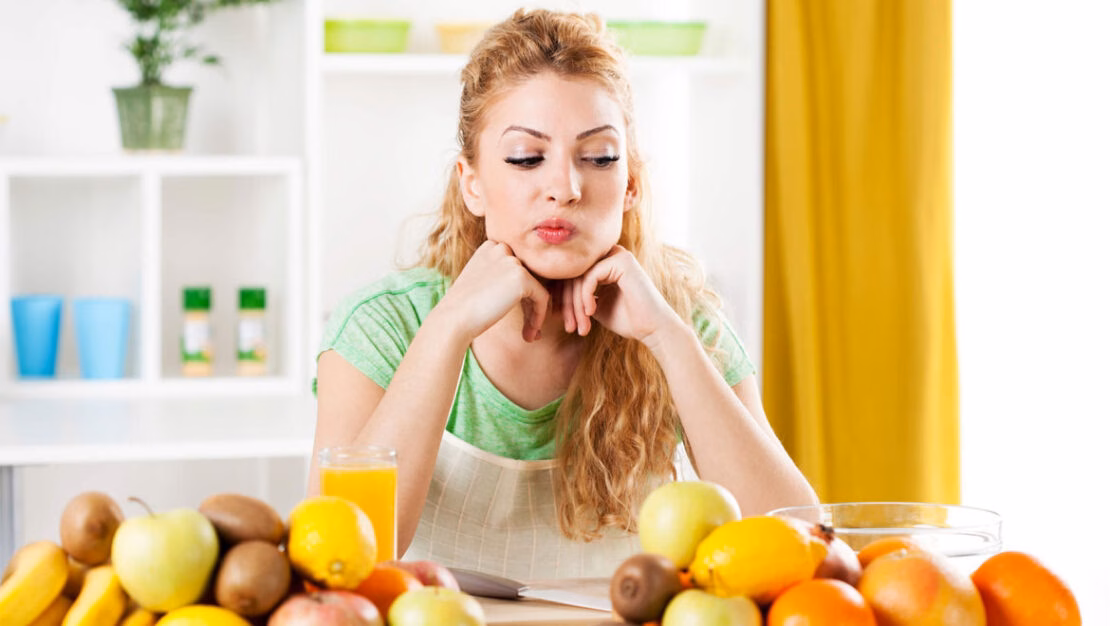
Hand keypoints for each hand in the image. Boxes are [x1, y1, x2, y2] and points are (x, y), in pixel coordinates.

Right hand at [439, 240, 550, 341]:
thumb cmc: (464, 308)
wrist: (453, 318)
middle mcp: (501, 248)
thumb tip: (530, 291)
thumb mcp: (482, 284)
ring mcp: (512, 261)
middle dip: (530, 305)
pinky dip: (539, 317)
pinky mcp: (521, 277)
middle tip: (528, 329)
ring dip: (535, 314)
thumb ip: (502, 279)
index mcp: (490, 247)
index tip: (519, 315)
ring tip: (529, 334)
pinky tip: (530, 333)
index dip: (521, 295)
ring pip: (537, 289)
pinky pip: (542, 298)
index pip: (517, 269)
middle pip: (529, 278)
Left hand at [561, 245, 681, 342]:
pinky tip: (591, 312)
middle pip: (573, 274)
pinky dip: (586, 296)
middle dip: (568, 304)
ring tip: (580, 326)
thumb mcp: (595, 306)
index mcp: (605, 263)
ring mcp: (617, 254)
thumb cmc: (627, 320)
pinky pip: (590, 276)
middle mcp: (610, 254)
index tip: (564, 321)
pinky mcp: (621, 260)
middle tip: (570, 327)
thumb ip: (578, 295)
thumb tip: (551, 292)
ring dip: (576, 304)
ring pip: (579, 275)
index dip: (563, 298)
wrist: (653, 329)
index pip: (572, 274)